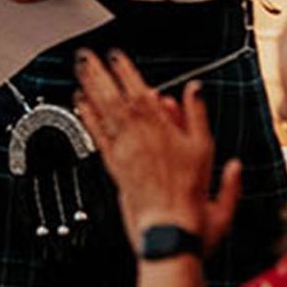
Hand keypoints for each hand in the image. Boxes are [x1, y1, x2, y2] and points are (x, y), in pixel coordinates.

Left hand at [75, 49, 240, 254]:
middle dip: (99, 72)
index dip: (126, 69)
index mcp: (163, 127)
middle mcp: (139, 134)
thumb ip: (199, 117)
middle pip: (115, 95)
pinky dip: (86, 115)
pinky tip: (78, 102)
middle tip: (85, 54)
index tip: (115, 54)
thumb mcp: (207, 153)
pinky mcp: (112, 164)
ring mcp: (123, 148)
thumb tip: (195, 90)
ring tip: (79, 69)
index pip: (140, 89)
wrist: (170, 232)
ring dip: (90, 86)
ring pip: (103, 110)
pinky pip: (96, 133)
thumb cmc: (191, 199)